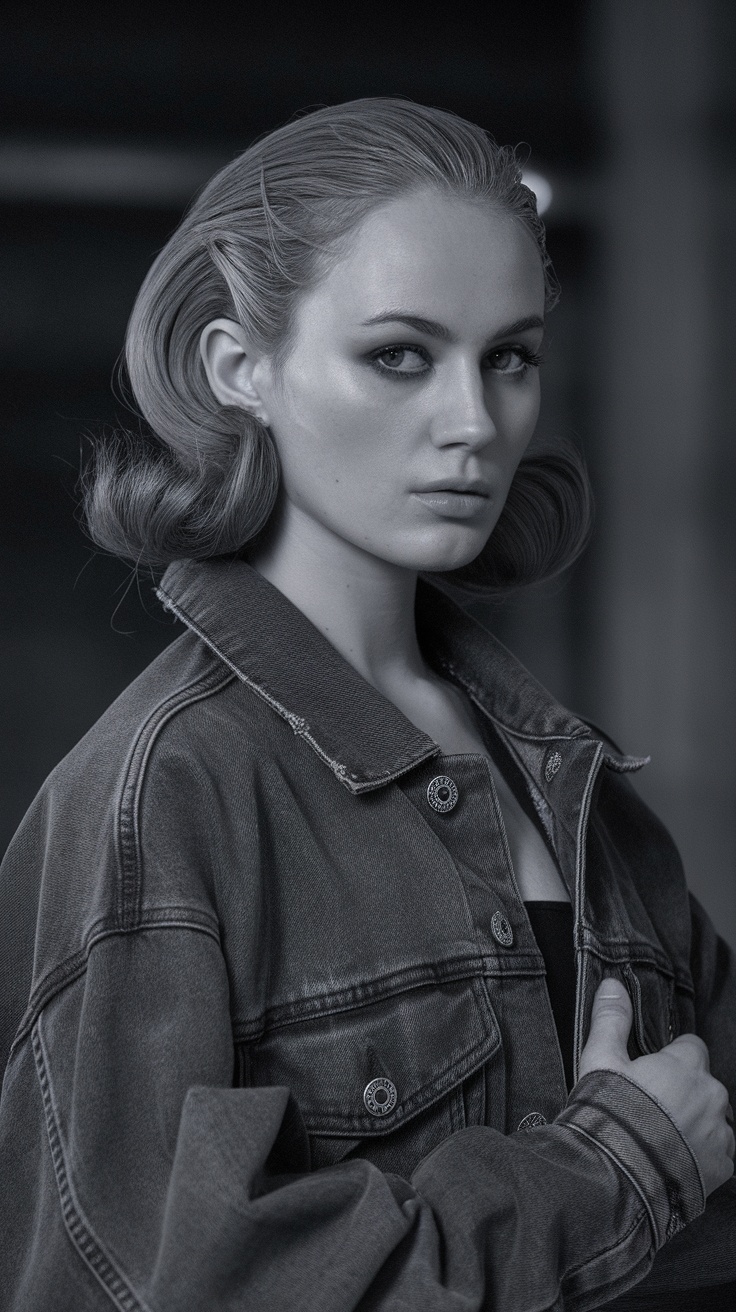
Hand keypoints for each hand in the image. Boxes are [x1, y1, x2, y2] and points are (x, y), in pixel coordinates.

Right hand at [578, 977, 734, 1195]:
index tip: (651, 1074)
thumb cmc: (610, 1113)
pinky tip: (673, 1159)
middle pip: (703, 1084)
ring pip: (713, 1118)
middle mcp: (711, 1094)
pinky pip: (719, 1152)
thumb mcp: (601, 1059)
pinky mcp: (723, 1166)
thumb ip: (612, 1019)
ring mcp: (720, 1132)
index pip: (691, 1047)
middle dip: (683, 1092)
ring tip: (661, 1137)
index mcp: (685, 1065)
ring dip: (694, 1122)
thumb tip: (612, 985)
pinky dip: (701, 1154)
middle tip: (650, 1109)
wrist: (618, 1175)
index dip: (671, 1058)